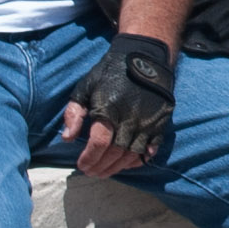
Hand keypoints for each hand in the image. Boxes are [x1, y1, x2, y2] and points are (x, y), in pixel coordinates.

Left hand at [59, 34, 177, 176]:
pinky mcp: (161, 122)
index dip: (89, 158)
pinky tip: (128, 163)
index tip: (81, 165)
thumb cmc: (110, 73)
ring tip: (106, 170)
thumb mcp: (85, 87)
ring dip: (118, 167)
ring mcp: (148, 121)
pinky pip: (150, 148)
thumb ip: (74, 113)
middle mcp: (130, 118)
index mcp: (109, 109)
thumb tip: (68, 138)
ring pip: (133, 154)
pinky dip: (139, 160)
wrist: (145, 56)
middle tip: (92, 171)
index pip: (99, 144)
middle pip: (115, 153)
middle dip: (101, 166)